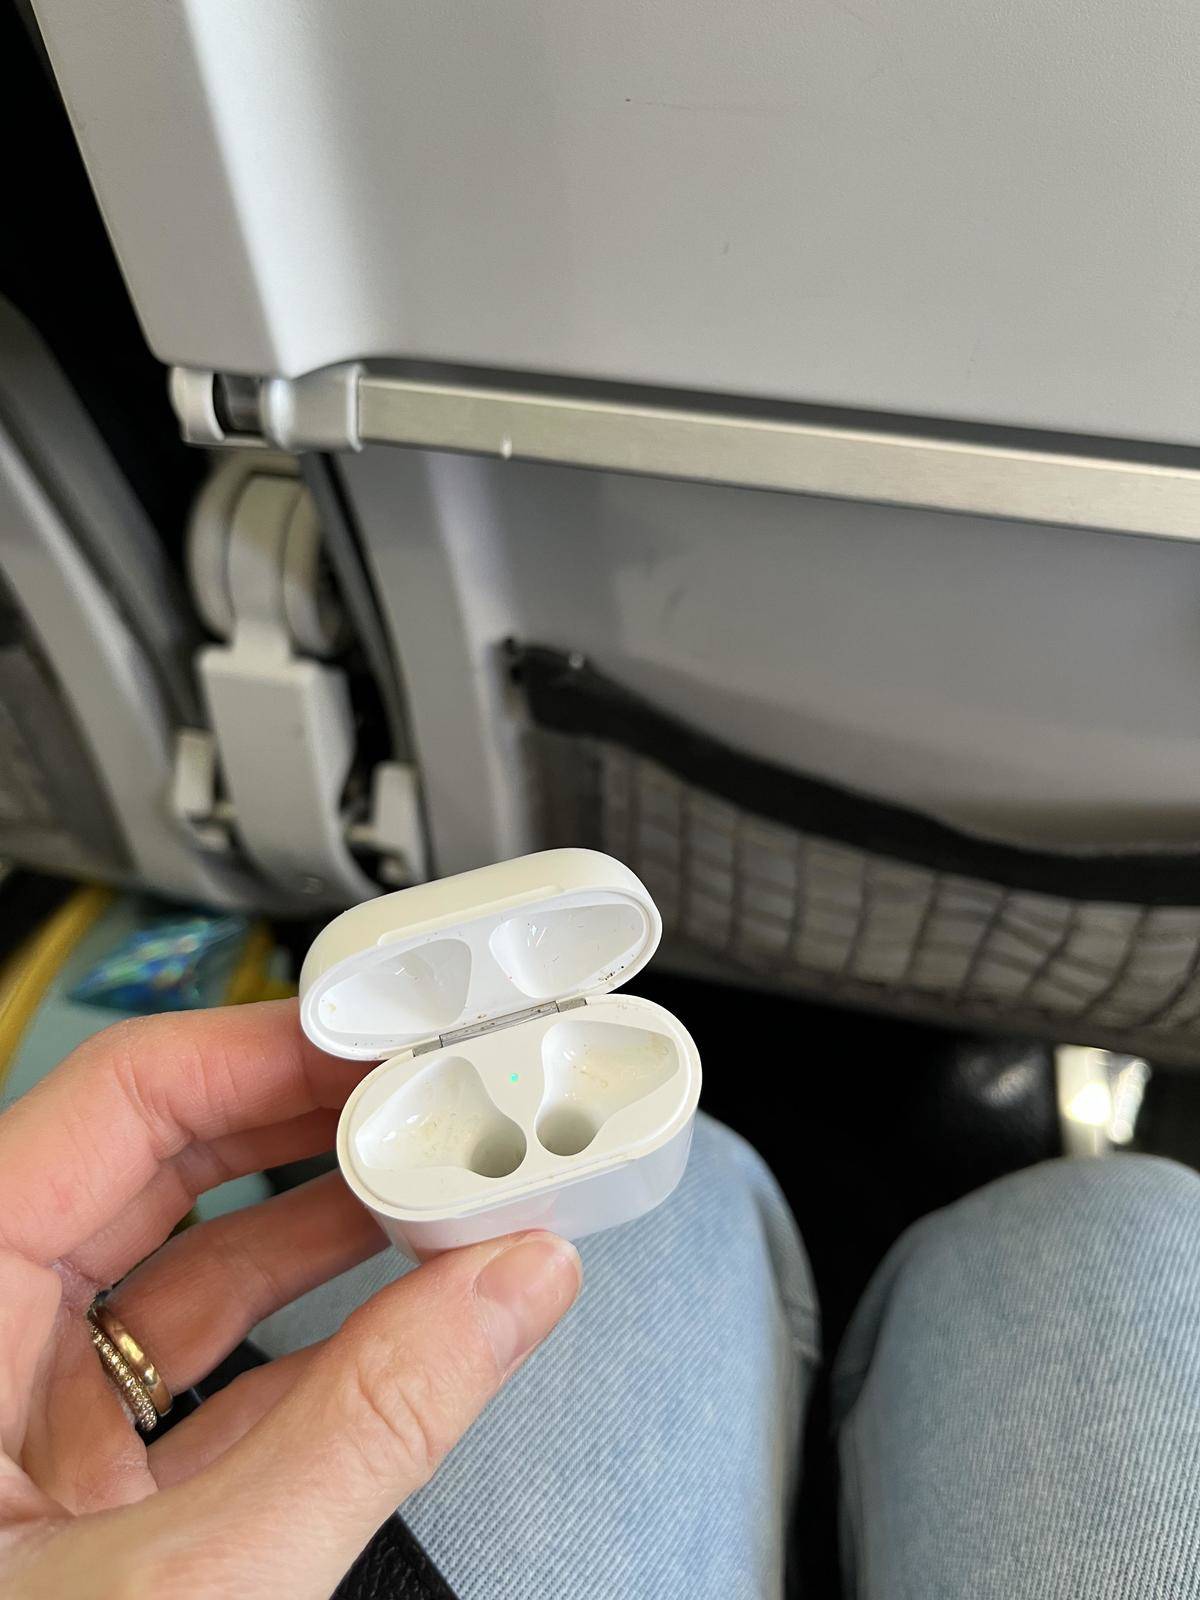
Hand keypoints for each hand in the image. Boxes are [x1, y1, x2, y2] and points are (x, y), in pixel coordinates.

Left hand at [0, 1000, 580, 1594]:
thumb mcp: (189, 1582)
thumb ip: (363, 1429)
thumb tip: (506, 1292)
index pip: (118, 1101)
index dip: (264, 1051)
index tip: (385, 1038)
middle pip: (159, 1169)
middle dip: (314, 1128)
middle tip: (432, 1094)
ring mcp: (26, 1436)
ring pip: (192, 1278)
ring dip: (330, 1230)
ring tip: (443, 1186)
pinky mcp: (81, 1508)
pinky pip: (208, 1385)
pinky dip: (317, 1346)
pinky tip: (409, 1315)